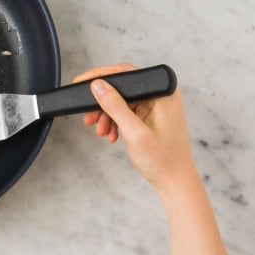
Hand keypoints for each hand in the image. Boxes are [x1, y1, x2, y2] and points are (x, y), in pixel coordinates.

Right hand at [74, 63, 196, 193]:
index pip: (127, 73)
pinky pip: (126, 111)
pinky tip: (110, 133)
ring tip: (100, 130)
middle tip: (88, 115)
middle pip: (122, 87)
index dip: (101, 76)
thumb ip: (115, 107)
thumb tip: (97, 85)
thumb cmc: (163, 159)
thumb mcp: (134, 132)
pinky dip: (114, 121)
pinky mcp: (150, 114)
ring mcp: (156, 104)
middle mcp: (161, 94)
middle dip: (102, 103)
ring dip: (106, 115)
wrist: (173, 180)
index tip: (81, 83)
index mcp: (164, 92)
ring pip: (121, 100)